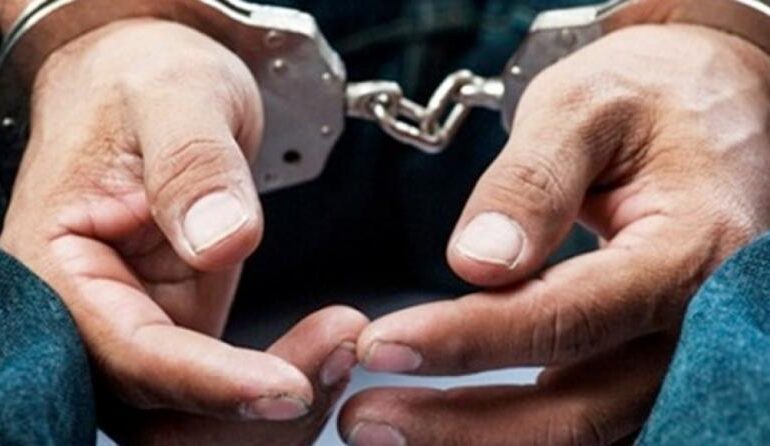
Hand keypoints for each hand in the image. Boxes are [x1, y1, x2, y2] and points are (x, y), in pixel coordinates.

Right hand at [0, 17, 366, 430]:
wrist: (149, 82)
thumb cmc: (145, 80)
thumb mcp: (175, 96)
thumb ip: (192, 165)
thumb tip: (220, 242)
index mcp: (56, 265)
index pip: (128, 353)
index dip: (209, 383)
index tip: (287, 388)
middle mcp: (86, 314)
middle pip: (158, 410)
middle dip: (249, 412)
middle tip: (338, 357)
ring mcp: (134, 327)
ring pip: (192, 416)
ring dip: (271, 411)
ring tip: (342, 345)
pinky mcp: (176, 328)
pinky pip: (221, 389)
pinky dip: (276, 384)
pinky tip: (326, 344)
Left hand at [341, 24, 769, 444]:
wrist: (714, 100)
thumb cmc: (652, 94)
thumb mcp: (586, 106)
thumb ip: (533, 183)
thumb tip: (475, 263)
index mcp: (693, 250)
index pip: (571, 318)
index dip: (471, 341)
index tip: (383, 345)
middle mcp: (700, 322)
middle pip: (579, 406)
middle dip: (465, 425)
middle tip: (367, 420)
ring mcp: (686, 352)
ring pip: (583, 427)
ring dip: (484, 438)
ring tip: (390, 426)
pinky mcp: (657, 358)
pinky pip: (592, 413)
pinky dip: (519, 429)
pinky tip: (455, 422)